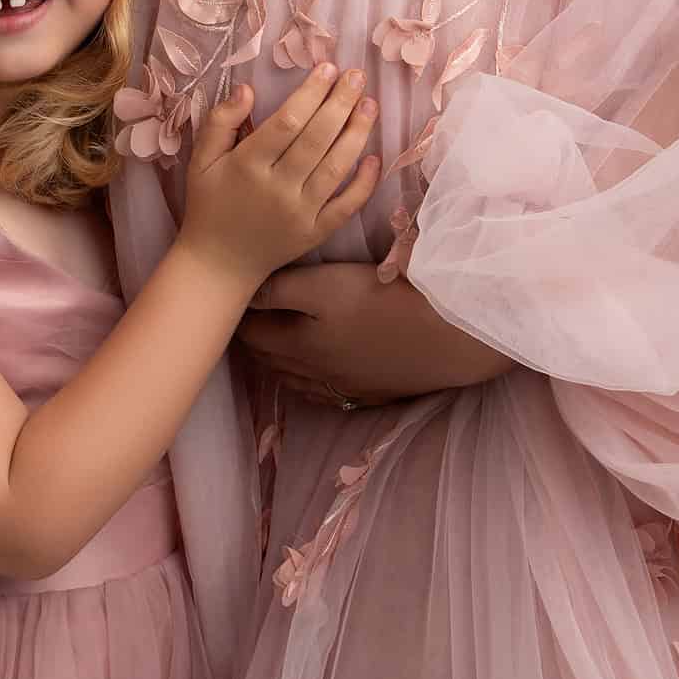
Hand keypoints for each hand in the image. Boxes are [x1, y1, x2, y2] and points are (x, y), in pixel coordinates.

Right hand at [175, 64, 380, 290]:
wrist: (219, 263)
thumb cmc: (209, 205)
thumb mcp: (201, 161)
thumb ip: (220, 122)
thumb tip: (247, 88)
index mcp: (247, 166)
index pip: (287, 122)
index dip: (310, 93)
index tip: (328, 68)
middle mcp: (277, 188)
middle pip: (317, 139)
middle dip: (340, 103)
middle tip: (357, 75)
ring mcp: (300, 213)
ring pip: (336, 168)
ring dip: (357, 134)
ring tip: (370, 104)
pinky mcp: (315, 233)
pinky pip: (346, 205)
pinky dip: (364, 183)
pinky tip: (376, 157)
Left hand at [236, 263, 515, 405]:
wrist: (448, 336)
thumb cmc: (384, 300)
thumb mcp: (327, 284)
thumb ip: (281, 289)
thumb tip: (244, 294)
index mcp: (298, 344)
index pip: (252, 333)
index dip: (238, 316)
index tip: (231, 297)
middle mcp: (315, 372)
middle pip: (271, 359)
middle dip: (252, 339)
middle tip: (243, 318)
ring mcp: (345, 387)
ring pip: (296, 379)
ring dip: (277, 363)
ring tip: (268, 345)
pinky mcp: (373, 393)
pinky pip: (326, 394)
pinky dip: (308, 383)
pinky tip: (311, 376)